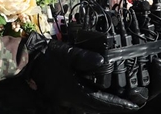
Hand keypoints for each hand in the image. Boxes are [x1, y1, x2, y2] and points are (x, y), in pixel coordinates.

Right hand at [27, 38, 141, 112]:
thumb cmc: (46, 57)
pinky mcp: (62, 98)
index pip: (102, 102)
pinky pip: (83, 105)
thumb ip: (84, 58)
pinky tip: (98, 98)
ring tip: (118, 102)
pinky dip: (94, 103)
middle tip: (131, 105)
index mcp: (76, 92)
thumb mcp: (66, 53)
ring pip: (91, 109)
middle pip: (98, 109)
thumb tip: (103, 61)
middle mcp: (73, 100)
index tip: (134, 105)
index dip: (119, 104)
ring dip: (105, 107)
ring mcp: (66, 101)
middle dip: (115, 108)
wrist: (26, 63)